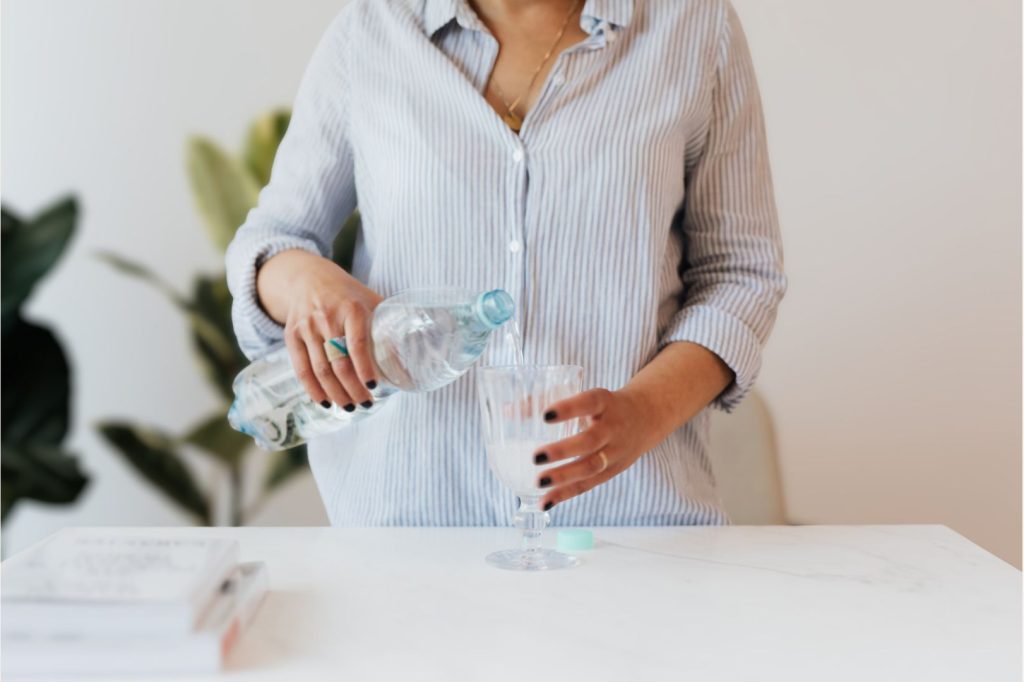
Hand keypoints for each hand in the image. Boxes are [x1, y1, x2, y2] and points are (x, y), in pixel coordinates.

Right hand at [257, 249, 382, 410]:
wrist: (309, 278)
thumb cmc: (347, 294)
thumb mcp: (370, 300)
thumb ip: (388, 324)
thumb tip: (412, 356)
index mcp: (351, 308)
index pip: (357, 344)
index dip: (365, 369)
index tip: (374, 387)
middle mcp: (326, 318)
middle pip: (339, 363)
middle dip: (353, 389)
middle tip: (366, 404)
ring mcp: (307, 327)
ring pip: (320, 370)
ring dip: (336, 393)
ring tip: (349, 407)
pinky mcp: (292, 336)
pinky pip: (301, 369)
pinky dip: (313, 389)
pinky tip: (325, 402)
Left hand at [532, 388, 660, 510]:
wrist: (645, 417)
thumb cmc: (602, 405)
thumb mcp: (584, 397)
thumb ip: (546, 401)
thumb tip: (507, 412)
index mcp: (605, 402)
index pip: (589, 403)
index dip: (569, 409)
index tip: (545, 415)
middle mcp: (612, 427)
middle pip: (590, 442)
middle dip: (563, 451)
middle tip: (536, 456)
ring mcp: (614, 452)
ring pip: (591, 467)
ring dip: (564, 477)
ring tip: (538, 482)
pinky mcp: (611, 471)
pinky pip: (588, 485)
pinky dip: (566, 494)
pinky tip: (545, 502)